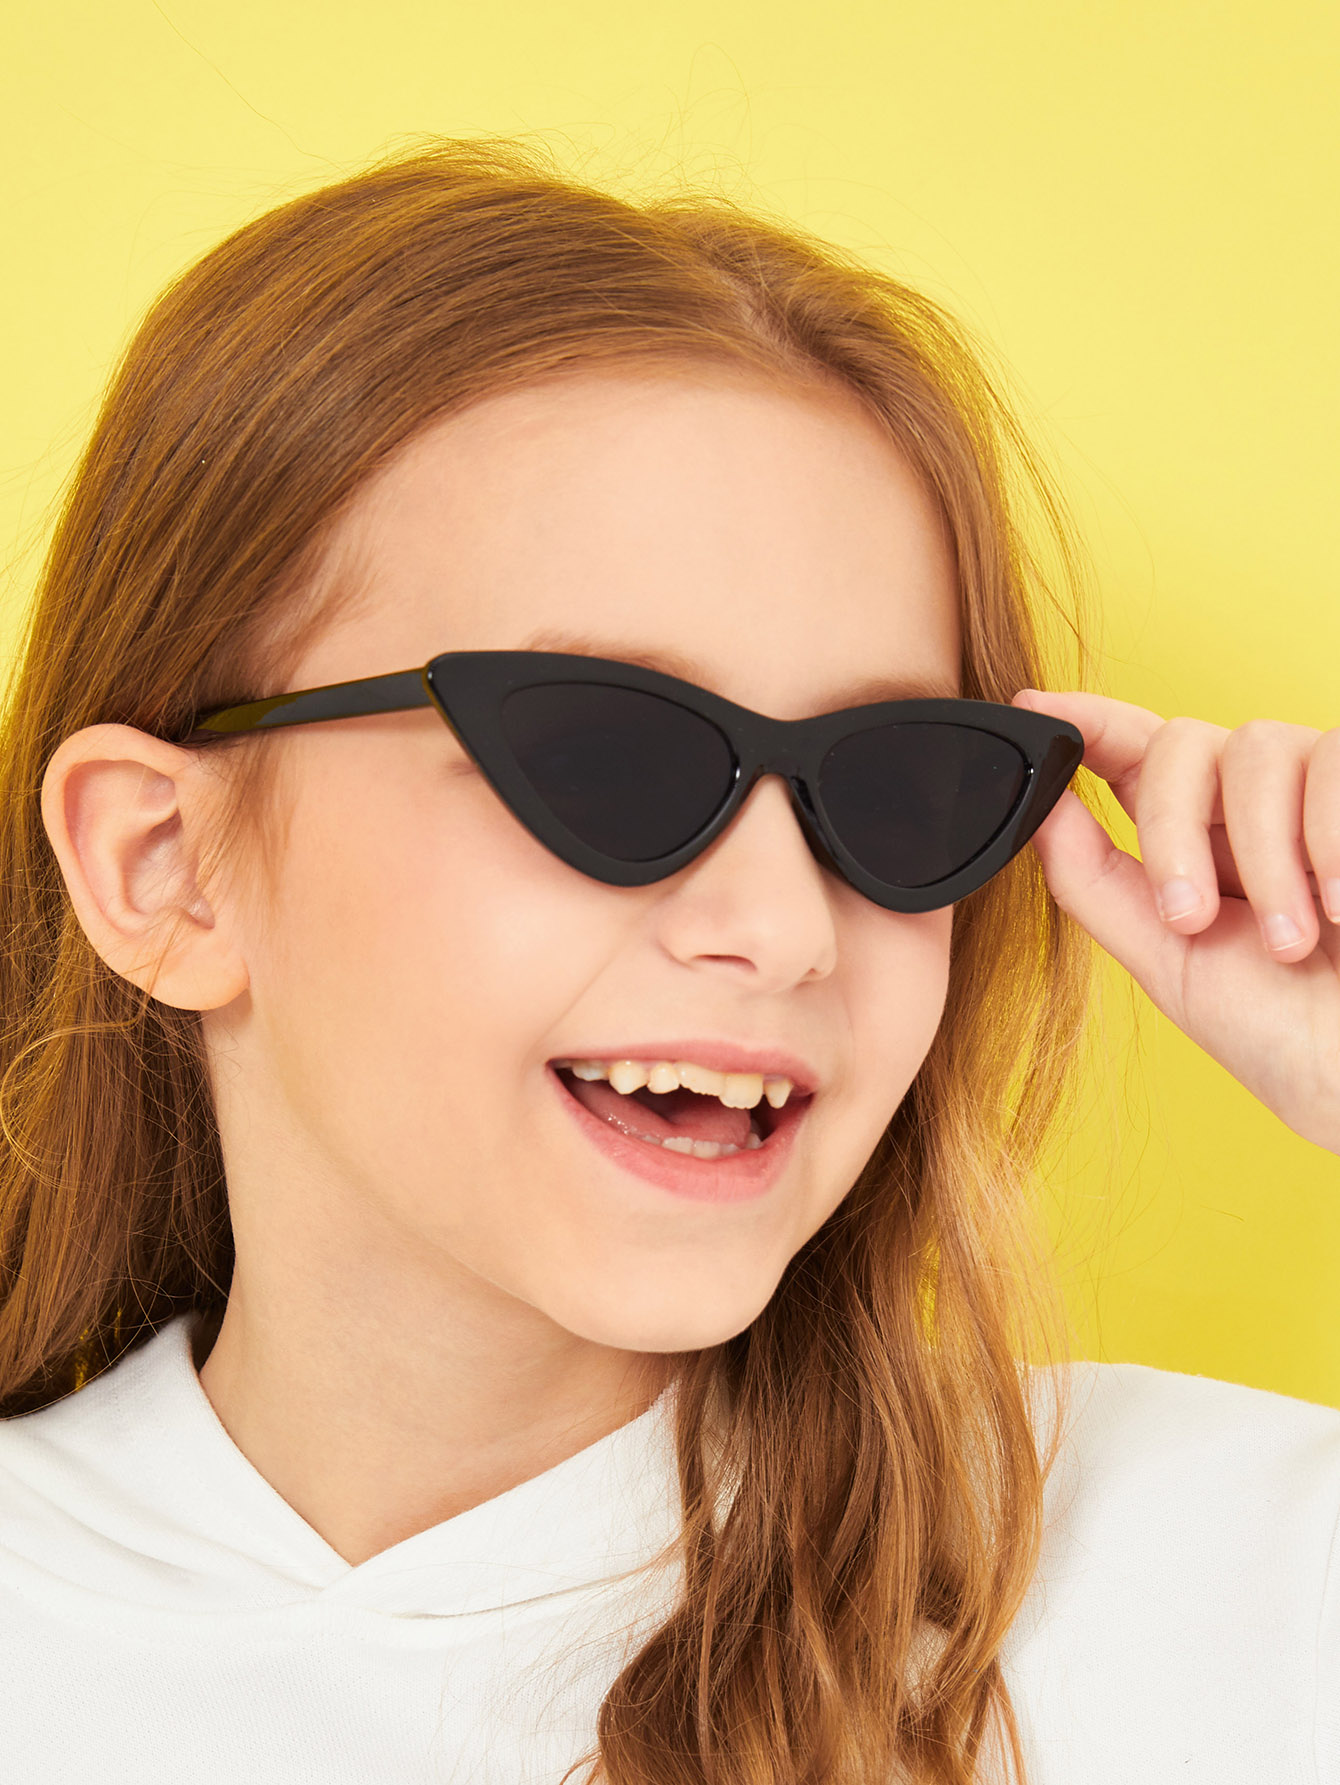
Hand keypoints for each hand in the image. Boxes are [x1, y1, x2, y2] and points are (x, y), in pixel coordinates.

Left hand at [1010, 689, 1339, 1155]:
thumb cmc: (1282, 1029)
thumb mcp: (1166, 957)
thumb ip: (1093, 881)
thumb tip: (1034, 808)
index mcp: (1196, 836)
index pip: (1132, 752)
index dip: (1084, 719)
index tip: (1031, 711)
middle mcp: (1254, 800)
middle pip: (1181, 743)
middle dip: (1172, 828)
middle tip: (1190, 919)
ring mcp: (1321, 789)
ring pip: (1257, 747)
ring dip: (1262, 857)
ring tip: (1291, 944)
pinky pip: (1334, 762)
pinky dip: (1329, 842)